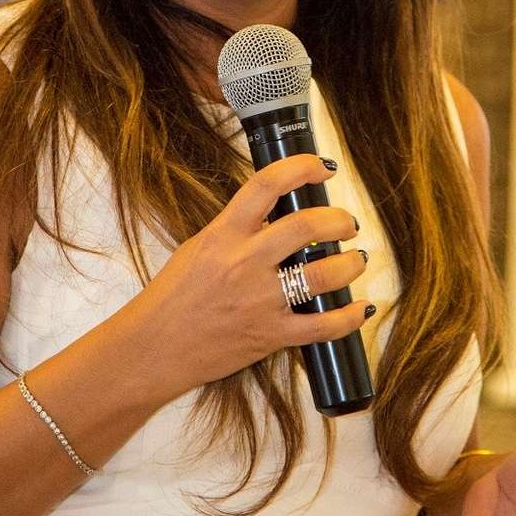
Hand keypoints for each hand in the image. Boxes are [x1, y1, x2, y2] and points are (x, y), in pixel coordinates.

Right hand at [134, 153, 370, 396]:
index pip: (267, 185)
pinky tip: (361, 307)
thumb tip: (276, 215)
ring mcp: (260, 301)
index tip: (321, 167)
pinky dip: (349, 317)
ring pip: (324, 275)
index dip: (301, 168)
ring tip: (355, 259)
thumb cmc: (173, 297)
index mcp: (224, 234)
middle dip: (338, 220)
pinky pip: (322, 326)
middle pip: (307, 227)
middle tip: (346, 223)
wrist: (155, 348)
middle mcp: (244, 263)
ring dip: (350, 264)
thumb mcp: (200, 248)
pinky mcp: (270, 336)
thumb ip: (237, 230)